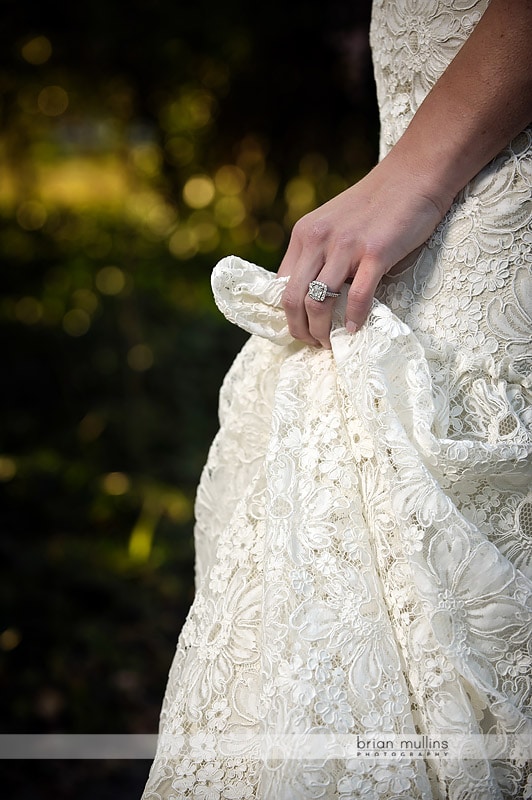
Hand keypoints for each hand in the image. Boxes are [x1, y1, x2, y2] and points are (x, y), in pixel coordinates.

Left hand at [278, 154, 450, 347]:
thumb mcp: (334, 224)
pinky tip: (354, 329)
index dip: (286, 312)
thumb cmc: (377, 204)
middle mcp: (318, 240)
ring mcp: (345, 247)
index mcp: (305, 234)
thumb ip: (321, 253)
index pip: (280, 283)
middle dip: (299, 329)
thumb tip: (313, 294)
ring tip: (330, 342)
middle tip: (313, 343)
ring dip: (322, 331)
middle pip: (293, 298)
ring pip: (319, 302)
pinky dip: (353, 319)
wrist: (413, 176)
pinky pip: (357, 297)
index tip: (299, 328)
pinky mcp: (374, 253)